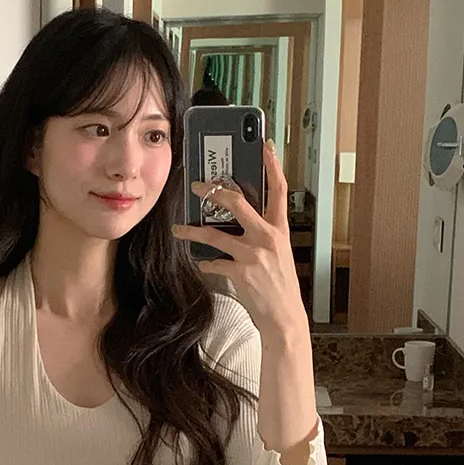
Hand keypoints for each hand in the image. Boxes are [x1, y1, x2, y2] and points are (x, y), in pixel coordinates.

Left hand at [185, 134, 302, 348]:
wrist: (285, 317)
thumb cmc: (281, 285)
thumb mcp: (279, 253)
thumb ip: (263, 234)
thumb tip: (241, 220)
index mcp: (280, 229)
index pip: (279, 190)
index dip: (273, 166)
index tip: (265, 147)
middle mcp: (268, 238)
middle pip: (238, 202)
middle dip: (214, 191)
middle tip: (196, 186)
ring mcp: (253, 255)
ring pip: (215, 235)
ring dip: (192, 230)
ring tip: (178, 228)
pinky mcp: (240, 273)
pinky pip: (214, 263)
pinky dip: (205, 263)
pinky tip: (202, 263)